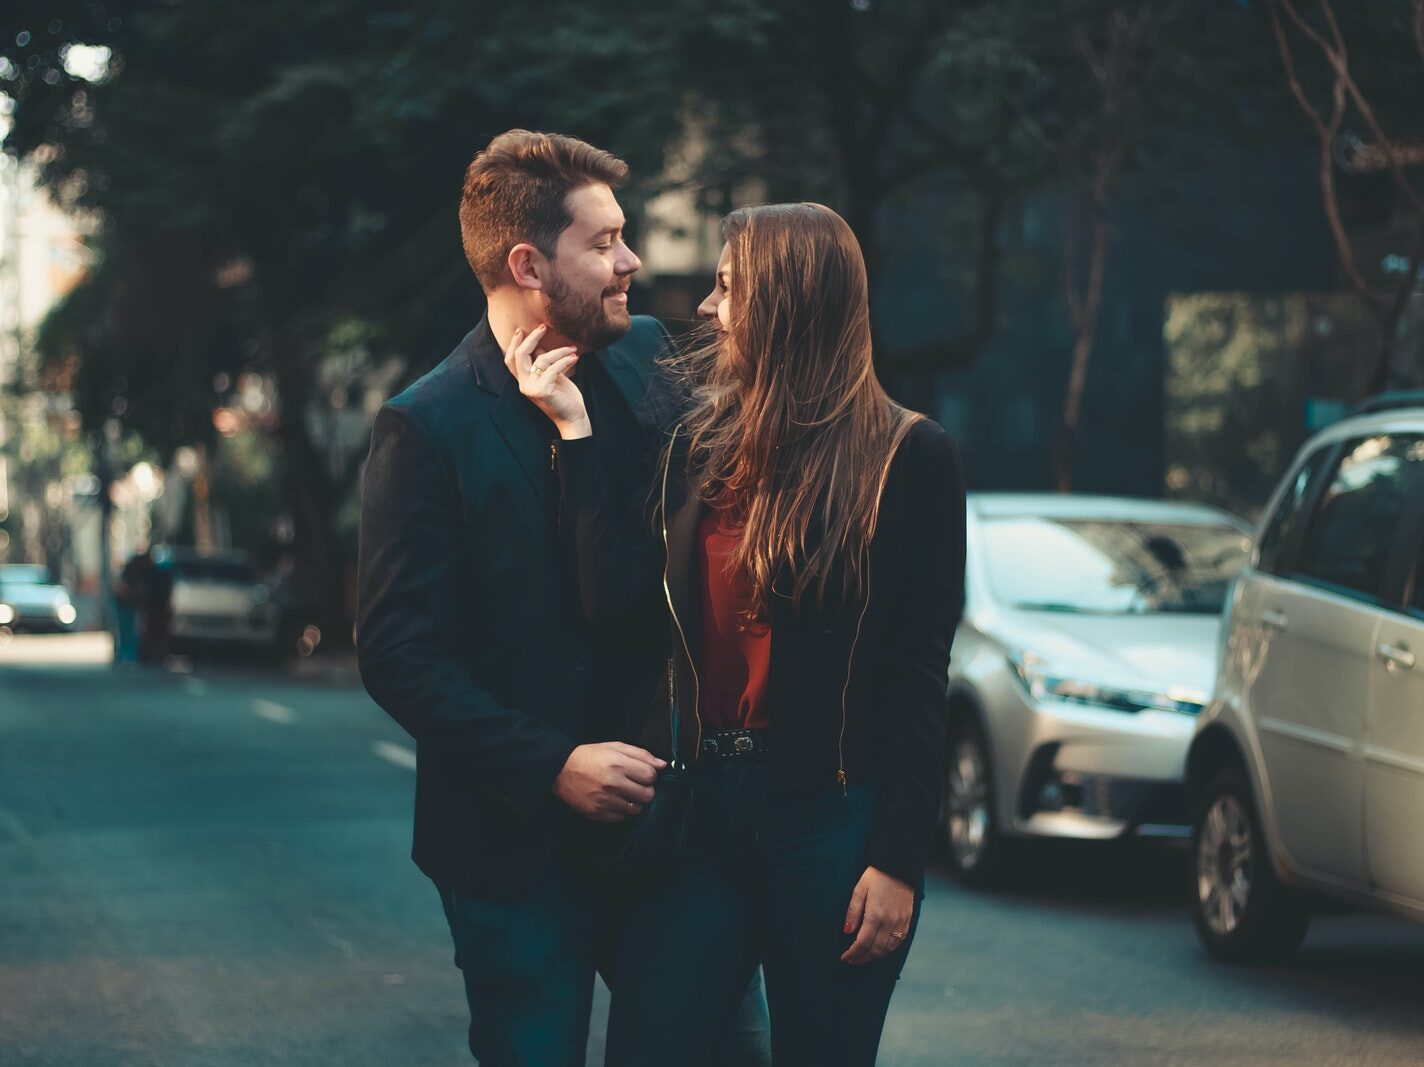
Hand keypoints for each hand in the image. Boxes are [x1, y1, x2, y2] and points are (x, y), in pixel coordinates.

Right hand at [503, 323, 589, 437]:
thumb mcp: (552, 376)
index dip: (513, 344)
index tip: (521, 329)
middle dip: (531, 338)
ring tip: (572, 349)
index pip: (510, 360)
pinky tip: (575, 357)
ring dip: (559, 351)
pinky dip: (565, 361)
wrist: (573, 418)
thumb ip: (543, 364)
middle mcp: (523, 385)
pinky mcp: (542, 391)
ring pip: (541, 360)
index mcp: (523, 381)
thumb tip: (539, 348)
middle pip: (520, 355)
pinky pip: (553, 369)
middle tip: (543, 327)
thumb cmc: (564, 397)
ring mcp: (531, 389)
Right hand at [553, 742, 668, 822]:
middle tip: (634, 784)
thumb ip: (641, 754)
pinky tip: (613, 800)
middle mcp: (613, 784)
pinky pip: (621, 818)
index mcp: (618, 764)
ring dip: (633, 802)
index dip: (649, 774)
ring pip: (636, 809)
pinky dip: (620, 811)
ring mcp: (605, 800)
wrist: (561, 770)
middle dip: (644, 789)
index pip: (651, 775)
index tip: (641, 773)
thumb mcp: (616, 747)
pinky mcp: (597, 813)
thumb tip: (662, 764)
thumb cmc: (590, 756)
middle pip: (647, 795)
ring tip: (623, 793)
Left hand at [841, 866, 914, 964]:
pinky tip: (880, 950)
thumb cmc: (876, 876)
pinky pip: (899, 942)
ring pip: (888, 949)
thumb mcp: (859, 890)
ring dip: (874, 957)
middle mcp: (889, 922)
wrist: (899, 866)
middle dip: (862, 958)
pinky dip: (888, 950)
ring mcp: (900, 922)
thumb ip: (853, 912)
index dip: (853, 953)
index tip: (844, 957)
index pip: (862, 943)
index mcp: (875, 915)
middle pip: (875, 950)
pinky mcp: (908, 920)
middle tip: (851, 960)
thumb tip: (846, 932)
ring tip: (863, 957)